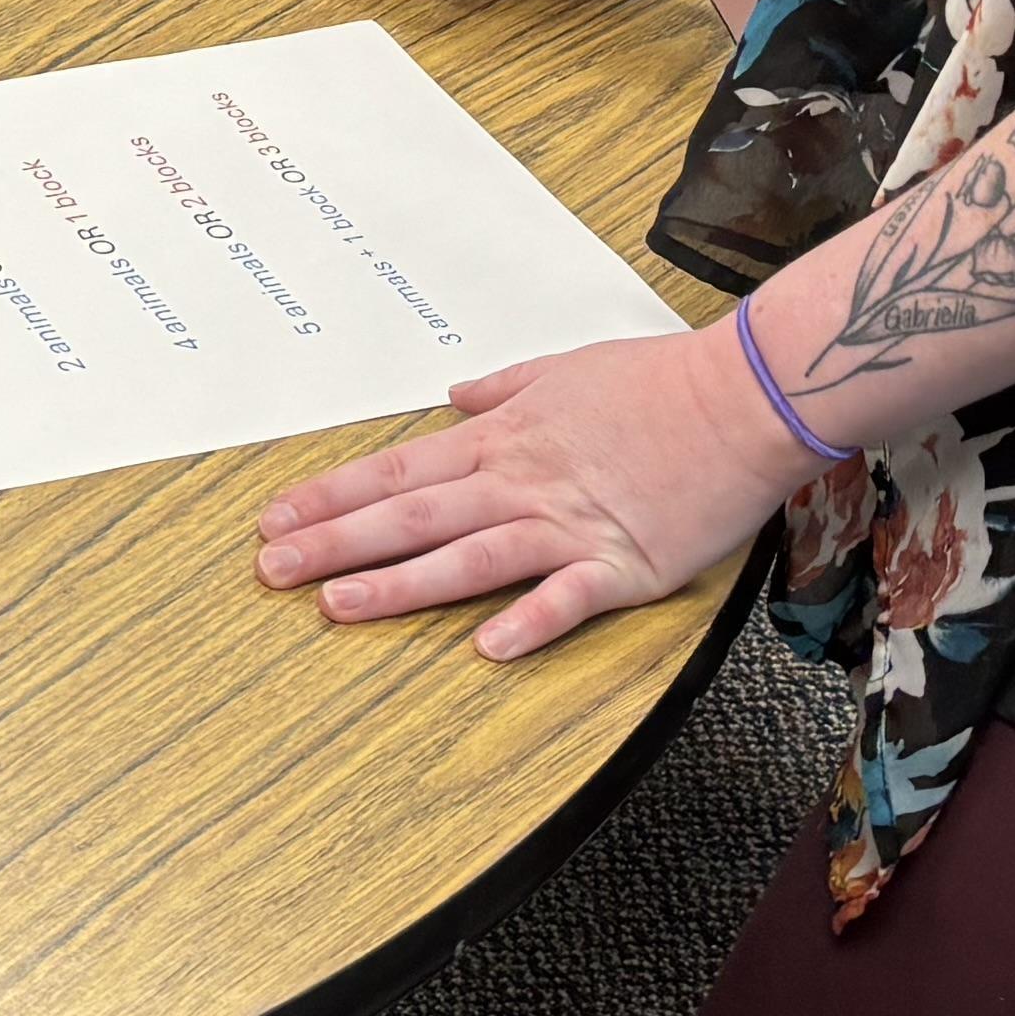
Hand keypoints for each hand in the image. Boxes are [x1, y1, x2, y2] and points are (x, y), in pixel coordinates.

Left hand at [254, 327, 809, 662]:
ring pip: (468, 558)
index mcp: (503, 440)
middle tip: (269, 570)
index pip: (397, 470)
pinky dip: (529, 621)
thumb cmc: (660, 379)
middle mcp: (521, 483)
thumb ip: (503, 388)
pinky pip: (569, 598)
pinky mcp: (625, 564)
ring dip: (400, 585)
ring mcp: (570, 525)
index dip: (332, 496)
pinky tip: (485, 647)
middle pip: (412, 516)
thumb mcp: (565, 368)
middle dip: (334, 543)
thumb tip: (456, 395)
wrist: (745, 396)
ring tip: (335, 605)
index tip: (277, 518)